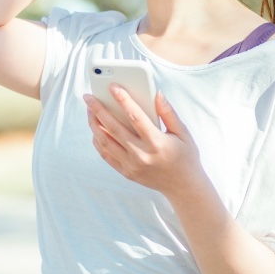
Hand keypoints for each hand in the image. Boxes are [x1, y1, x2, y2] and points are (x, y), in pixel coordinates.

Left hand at [84, 84, 204, 196]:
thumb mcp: (183, 133)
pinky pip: (106, 155)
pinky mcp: (126, 172)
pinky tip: (95, 129)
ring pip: (105, 142)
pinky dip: (98, 141)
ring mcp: (131, 165)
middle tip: (89, 97)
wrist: (183, 187)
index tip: (112, 86)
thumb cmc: (185, 156)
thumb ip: (168, 112)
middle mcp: (142, 155)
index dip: (123, 99)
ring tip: (89, 110)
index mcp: (157, 142)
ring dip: (94, 124)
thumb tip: (157, 93)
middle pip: (114, 128)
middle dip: (98, 110)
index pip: (135, 116)